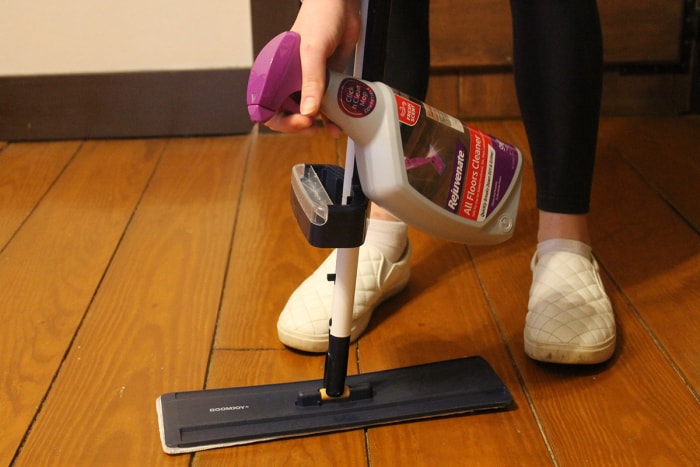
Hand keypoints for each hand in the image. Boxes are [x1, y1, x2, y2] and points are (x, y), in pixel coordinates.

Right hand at [265, 0, 360, 135]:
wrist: (342, 5)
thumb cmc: (320, 18)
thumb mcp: (313, 51)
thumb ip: (312, 80)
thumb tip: (309, 110)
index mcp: (277, 73)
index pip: (268, 106)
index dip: (280, 119)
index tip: (298, 120)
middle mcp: (291, 80)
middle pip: (288, 113)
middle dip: (299, 124)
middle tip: (312, 126)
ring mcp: (309, 81)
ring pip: (309, 111)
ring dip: (319, 124)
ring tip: (331, 128)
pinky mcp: (327, 81)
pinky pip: (327, 104)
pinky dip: (333, 116)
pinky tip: (339, 122)